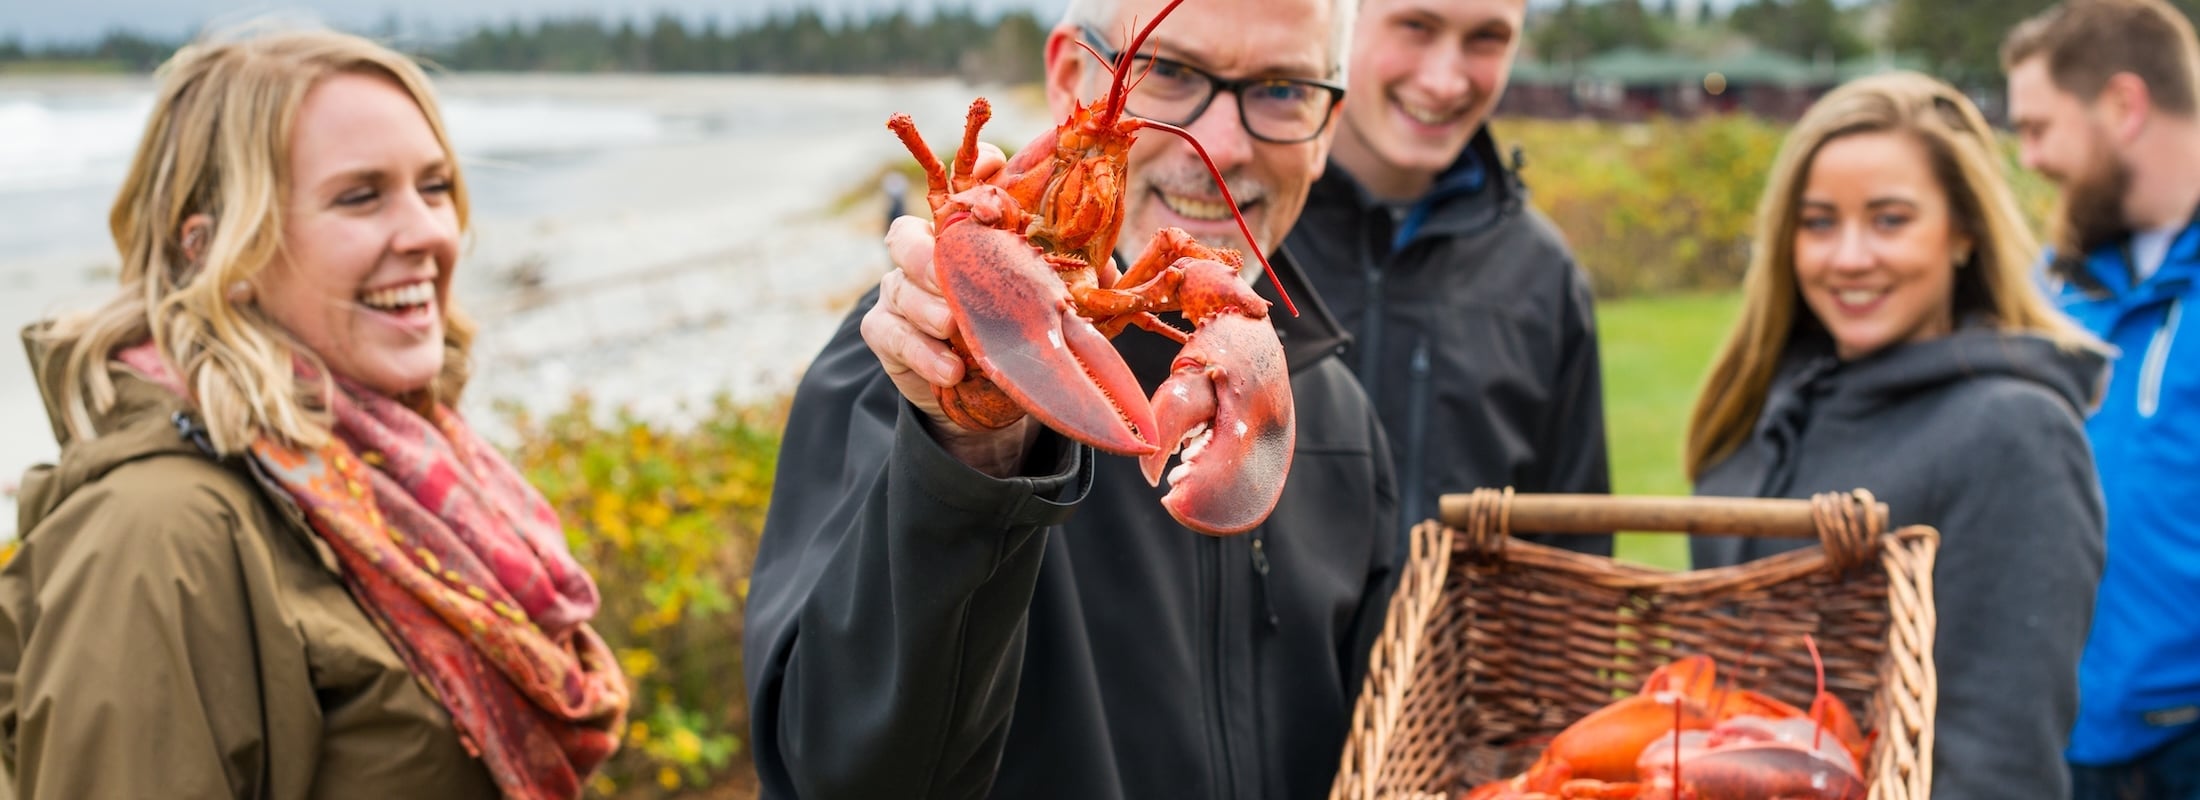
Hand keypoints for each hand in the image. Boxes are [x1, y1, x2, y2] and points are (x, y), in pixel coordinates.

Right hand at [862, 144, 1036, 475]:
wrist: (978, 392)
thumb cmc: (1012, 332)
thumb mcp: (1044, 305)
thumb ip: (1069, 283)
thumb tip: (1105, 269)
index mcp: (963, 239)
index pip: (959, 191)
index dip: (970, 171)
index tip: (992, 164)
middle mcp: (924, 256)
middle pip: (905, 235)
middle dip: (925, 253)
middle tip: (948, 275)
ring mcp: (900, 293)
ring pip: (898, 288)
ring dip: (928, 309)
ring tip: (954, 327)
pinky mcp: (886, 333)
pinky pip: (891, 334)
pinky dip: (922, 352)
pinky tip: (951, 370)